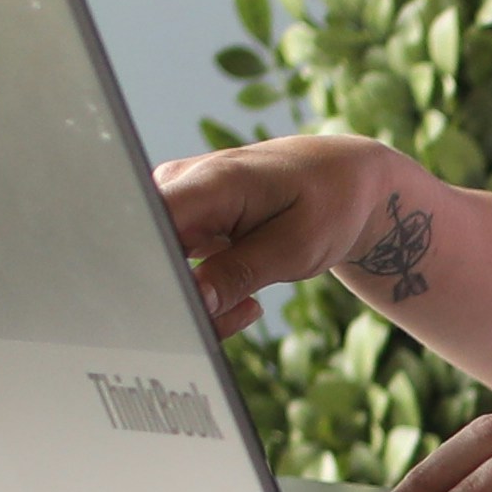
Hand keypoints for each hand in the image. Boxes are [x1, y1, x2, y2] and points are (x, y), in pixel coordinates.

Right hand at [148, 134, 436, 336]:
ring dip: (199, 302)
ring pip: (159, 268)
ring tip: (250, 302)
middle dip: (181, 298)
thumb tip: (193, 302)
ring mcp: (176, 204)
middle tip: (240, 310)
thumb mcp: (295, 247)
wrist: (343, 183)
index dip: (151, 268)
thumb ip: (239, 273)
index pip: (149, 221)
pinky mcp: (181, 223)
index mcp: (209, 181)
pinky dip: (205, 294)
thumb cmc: (328, 204)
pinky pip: (174, 269)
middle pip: (147, 252)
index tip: (183, 305)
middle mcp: (179, 186)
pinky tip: (243, 297)